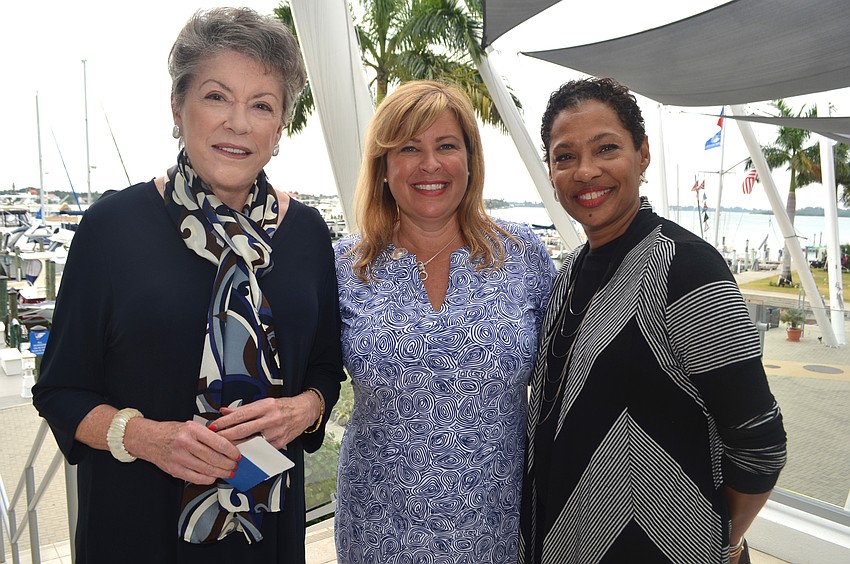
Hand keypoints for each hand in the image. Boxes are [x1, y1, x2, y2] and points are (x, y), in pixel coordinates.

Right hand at [125, 418, 240, 484]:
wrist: (149, 439)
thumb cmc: (172, 432)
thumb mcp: (191, 426)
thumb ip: (208, 434)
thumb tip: (228, 444)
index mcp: (192, 430)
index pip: (219, 442)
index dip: (231, 451)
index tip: (237, 455)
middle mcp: (186, 443)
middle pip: (214, 458)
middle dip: (228, 464)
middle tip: (234, 465)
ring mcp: (179, 457)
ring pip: (207, 469)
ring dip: (221, 473)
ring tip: (227, 472)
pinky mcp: (175, 469)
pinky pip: (196, 477)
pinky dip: (208, 479)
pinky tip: (213, 476)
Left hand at [213, 393, 320, 448]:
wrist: (304, 411)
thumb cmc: (284, 407)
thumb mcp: (264, 402)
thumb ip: (243, 408)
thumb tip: (225, 411)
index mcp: (265, 406)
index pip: (240, 415)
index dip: (224, 421)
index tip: (214, 426)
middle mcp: (270, 419)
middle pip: (243, 430)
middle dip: (225, 436)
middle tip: (214, 439)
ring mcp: (275, 433)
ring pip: (250, 442)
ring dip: (234, 446)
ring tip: (223, 447)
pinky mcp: (278, 444)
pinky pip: (260, 449)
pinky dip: (249, 451)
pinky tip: (240, 452)